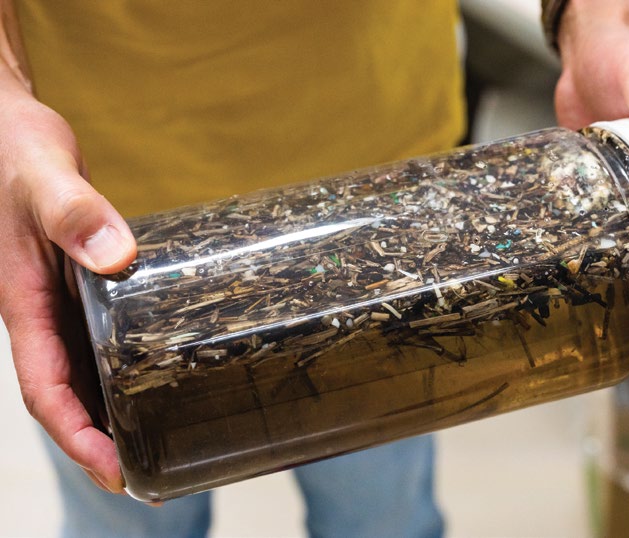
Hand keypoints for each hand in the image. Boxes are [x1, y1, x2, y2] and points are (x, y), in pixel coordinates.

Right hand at [0, 67, 135, 492]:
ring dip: (112, 408)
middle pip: (67, 394)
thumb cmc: (14, 152)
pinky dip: (120, 363)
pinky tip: (154, 371)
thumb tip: (115, 257)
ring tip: (160, 437)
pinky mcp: (80, 282)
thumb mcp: (42, 179)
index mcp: (23, 304)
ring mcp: (59, 300)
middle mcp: (40, 313)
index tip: (116, 473)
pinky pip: (98, 335)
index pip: (45, 390)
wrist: (9, 129)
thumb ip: (74, 214)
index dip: (77, 437)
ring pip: (83, 370)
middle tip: (151, 474)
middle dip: (101, 439)